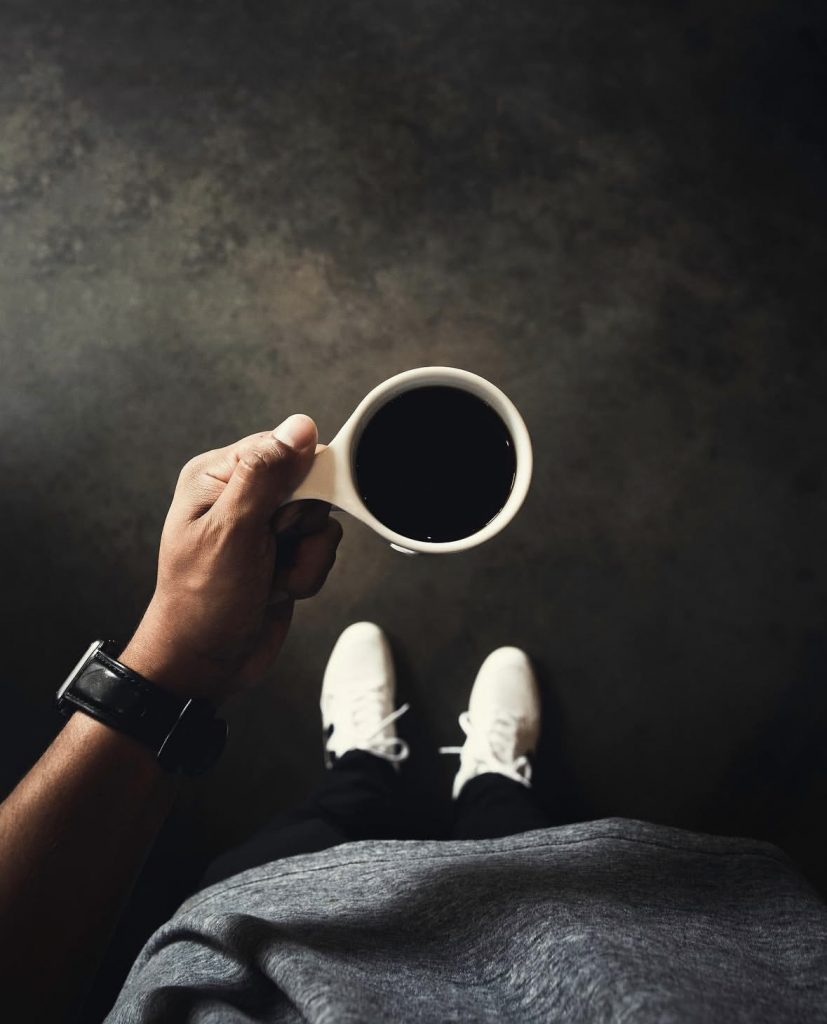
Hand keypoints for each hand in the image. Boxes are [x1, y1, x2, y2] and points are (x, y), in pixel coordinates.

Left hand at [119, 414, 342, 705]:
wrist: (205, 664)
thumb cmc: (202, 603)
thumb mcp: (232, 532)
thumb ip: (266, 476)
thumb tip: (299, 427)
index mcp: (216, 477)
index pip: (283, 448)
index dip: (299, 482)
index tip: (285, 517)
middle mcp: (240, 496)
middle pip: (309, 485)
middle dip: (302, 528)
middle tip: (271, 550)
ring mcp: (262, 528)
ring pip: (319, 522)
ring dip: (305, 558)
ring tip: (271, 577)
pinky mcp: (281, 555)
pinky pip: (319, 550)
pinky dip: (307, 575)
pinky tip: (278, 589)